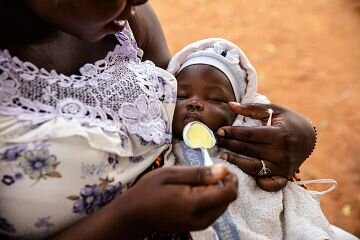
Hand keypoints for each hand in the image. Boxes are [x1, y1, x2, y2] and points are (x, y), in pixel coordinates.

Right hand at [119, 165, 237, 236]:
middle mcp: (202, 218)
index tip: (220, 167)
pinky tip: (193, 191)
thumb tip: (224, 170)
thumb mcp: (170, 174)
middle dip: (223, 183)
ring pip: (222, 204)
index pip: (230, 193)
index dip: (230, 178)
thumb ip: (199, 174)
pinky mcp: (196, 226)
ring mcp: (200, 224)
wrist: (133, 216)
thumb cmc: (148, 191)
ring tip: (196, 181)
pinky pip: (213, 210)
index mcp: (196, 204)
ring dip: (217, 190)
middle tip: (206, 172)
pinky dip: (210, 198)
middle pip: (229, 199)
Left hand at [216, 102, 315, 190]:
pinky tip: (244, 174)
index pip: (249, 135)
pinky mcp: (284, 176)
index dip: (232, 133)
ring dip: (236, 162)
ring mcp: (283, 166)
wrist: (310, 137)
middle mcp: (281, 152)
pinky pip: (269, 184)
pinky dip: (257, 182)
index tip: (219, 131)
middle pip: (248, 150)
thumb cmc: (288, 121)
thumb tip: (230, 104)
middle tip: (216, 141)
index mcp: (279, 134)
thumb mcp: (273, 110)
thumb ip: (251, 109)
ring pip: (253, 167)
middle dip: (229, 145)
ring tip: (223, 155)